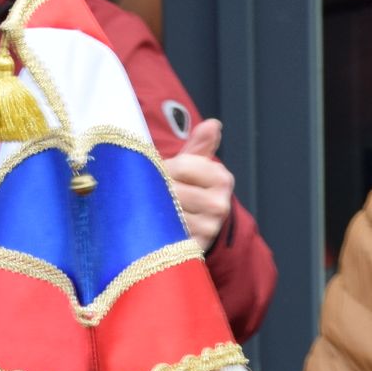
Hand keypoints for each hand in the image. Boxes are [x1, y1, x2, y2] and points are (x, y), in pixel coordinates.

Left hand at [165, 118, 233, 251]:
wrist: (198, 226)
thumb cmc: (190, 188)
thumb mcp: (195, 165)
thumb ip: (200, 145)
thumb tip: (213, 124)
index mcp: (221, 178)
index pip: (182, 166)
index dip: (163, 168)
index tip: (160, 172)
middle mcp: (220, 204)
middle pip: (173, 190)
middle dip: (156, 189)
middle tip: (150, 191)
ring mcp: (210, 228)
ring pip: (169, 211)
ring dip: (153, 208)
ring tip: (152, 206)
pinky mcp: (196, 247)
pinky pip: (168, 234)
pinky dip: (157, 228)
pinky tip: (155, 224)